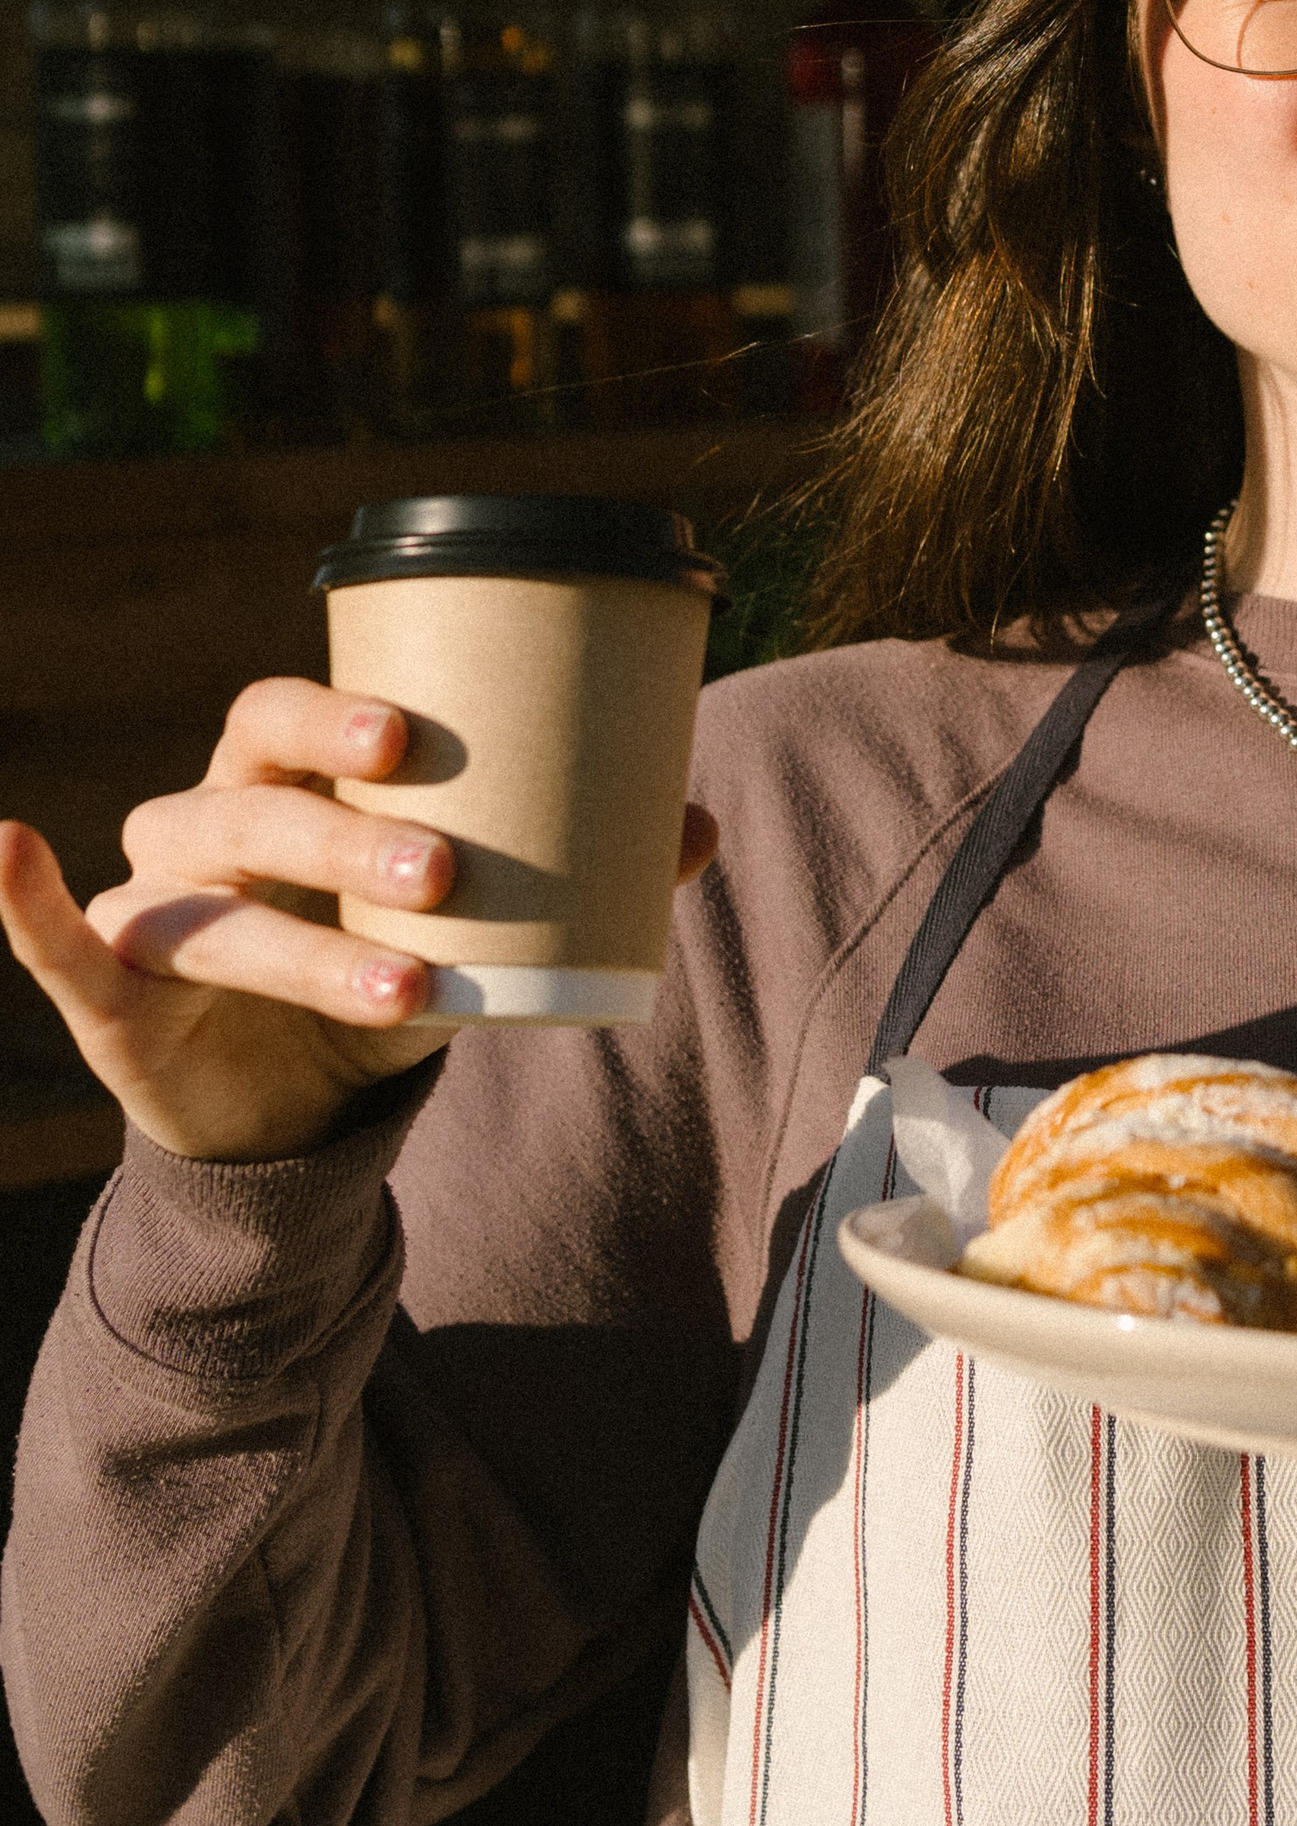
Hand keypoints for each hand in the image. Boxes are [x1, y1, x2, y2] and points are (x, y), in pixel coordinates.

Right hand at [0, 681, 718, 1168]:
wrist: (301, 1110)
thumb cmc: (385, 974)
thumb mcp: (475, 930)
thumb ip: (580, 875)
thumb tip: (698, 824)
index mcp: (279, 787)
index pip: (278, 716)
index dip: (334, 716)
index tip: (418, 738)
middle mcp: (202, 832)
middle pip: (248, 804)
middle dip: (343, 837)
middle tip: (445, 871)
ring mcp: (152, 913)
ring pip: (210, 909)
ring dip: (306, 945)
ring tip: (414, 985)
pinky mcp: (111, 1000)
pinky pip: (56, 943)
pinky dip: (26, 901)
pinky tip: (7, 846)